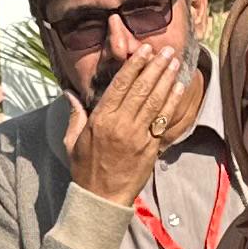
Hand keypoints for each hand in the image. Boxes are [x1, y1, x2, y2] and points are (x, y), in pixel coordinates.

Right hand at [63, 43, 208, 206]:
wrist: (102, 198)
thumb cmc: (86, 170)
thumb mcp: (72, 142)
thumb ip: (75, 115)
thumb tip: (68, 94)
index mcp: (100, 120)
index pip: (119, 85)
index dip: (134, 65)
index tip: (143, 49)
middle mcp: (119, 124)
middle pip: (140, 88)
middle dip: (155, 66)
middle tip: (165, 50)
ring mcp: (137, 135)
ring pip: (154, 100)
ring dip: (166, 79)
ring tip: (174, 62)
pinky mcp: (150, 147)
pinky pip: (162, 119)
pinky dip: (172, 101)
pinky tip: (179, 87)